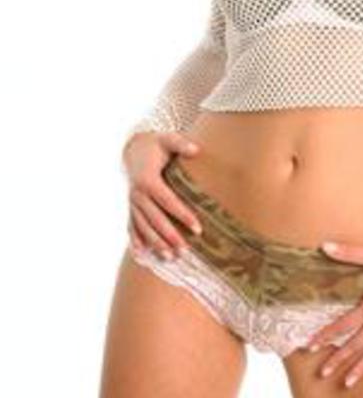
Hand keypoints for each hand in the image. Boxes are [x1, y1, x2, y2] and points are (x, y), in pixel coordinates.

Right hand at [122, 130, 204, 260]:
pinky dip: (136, 241)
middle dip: (170, 236)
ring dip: (156, 243)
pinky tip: (142, 255)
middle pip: (155, 219)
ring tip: (171, 258)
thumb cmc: (155, 145)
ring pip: (144, 227)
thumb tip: (196, 149)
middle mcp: (137, 194)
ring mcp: (132, 202)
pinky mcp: (130, 207)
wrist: (133, 149)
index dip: (183, 215)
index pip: (168, 201)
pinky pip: (131, 226)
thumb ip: (181, 144)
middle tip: (186, 250)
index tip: (198, 228)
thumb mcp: (167, 139)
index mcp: (148, 179)